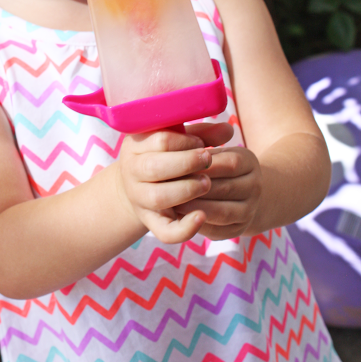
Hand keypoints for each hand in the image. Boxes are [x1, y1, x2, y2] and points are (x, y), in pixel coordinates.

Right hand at [115, 122, 233, 243]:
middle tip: (207, 160)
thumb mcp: (178, 141)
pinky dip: (185, 228)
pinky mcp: (152, 222)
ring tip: (207, 183)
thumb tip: (228, 130)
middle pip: (154, 167)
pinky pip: (166, 232)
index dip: (185, 141)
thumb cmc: (166, 156)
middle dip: (185, 163)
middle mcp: (132, 172)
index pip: (160, 140)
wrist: (142, 184)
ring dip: (186, 189)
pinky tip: (203, 216)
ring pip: (159, 198)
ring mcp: (139, 199)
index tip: (201, 143)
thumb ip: (201, 134)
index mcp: (136, 146)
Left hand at [175, 146, 263, 239]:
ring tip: (173, 203)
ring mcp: (250, 210)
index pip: (230, 164)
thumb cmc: (217, 167)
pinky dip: (198, 225)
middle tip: (170, 187)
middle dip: (196, 189)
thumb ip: (200, 151)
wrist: (239, 194)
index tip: (179, 166)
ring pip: (222, 212)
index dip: (203, 166)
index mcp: (249, 162)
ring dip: (196, 208)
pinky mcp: (239, 230)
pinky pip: (219, 230)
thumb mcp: (214, 153)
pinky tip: (181, 218)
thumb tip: (178, 155)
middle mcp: (255, 187)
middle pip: (225, 189)